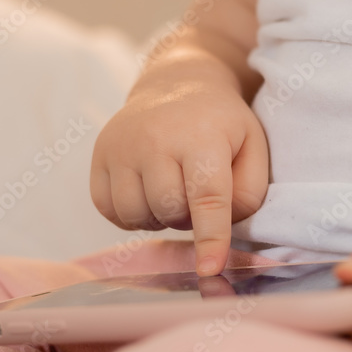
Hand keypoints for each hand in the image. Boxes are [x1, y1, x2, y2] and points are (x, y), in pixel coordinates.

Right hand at [90, 82, 268, 276]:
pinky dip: (130, 214)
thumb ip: (249, 192)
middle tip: (196, 195)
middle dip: (187, 218)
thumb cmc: (221, 124)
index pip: (207, 196)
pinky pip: (109, 210)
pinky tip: (147, 194)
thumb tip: (223, 229)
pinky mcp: (98, 155)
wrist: (176, 83)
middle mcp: (155, 138)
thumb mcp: (253, 146)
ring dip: (158, 217)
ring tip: (172, 192)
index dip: (210, 238)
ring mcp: (120, 146)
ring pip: (136, 214)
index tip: (210, 268)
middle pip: (169, 210)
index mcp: (201, 135)